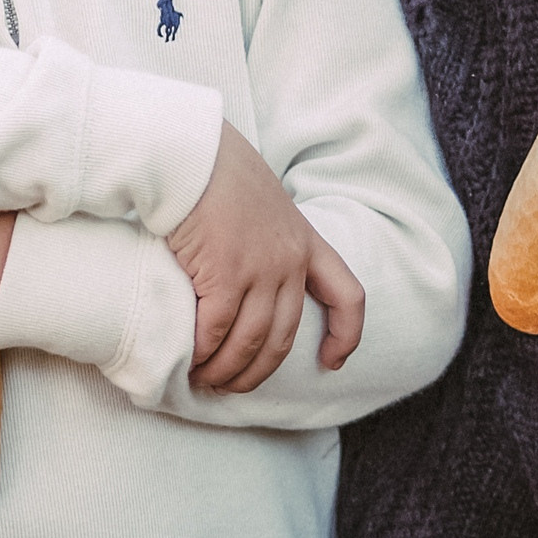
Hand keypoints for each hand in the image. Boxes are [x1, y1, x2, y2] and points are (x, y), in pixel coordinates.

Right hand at [165, 123, 365, 392]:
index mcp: (306, 241)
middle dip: (258, 371)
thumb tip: (249, 268)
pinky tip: (190, 360)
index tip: (333, 362)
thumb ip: (267, 236)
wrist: (192, 151)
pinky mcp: (225, 272)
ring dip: (226, 370)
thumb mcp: (262, 201)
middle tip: (232, 386)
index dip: (346, 334)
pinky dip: (203, 352)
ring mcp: (260, 268)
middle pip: (284, 337)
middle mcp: (290, 259)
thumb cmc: (217, 169)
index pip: (347, 295)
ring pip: (250, 342)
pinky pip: (216, 330)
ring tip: (206, 381)